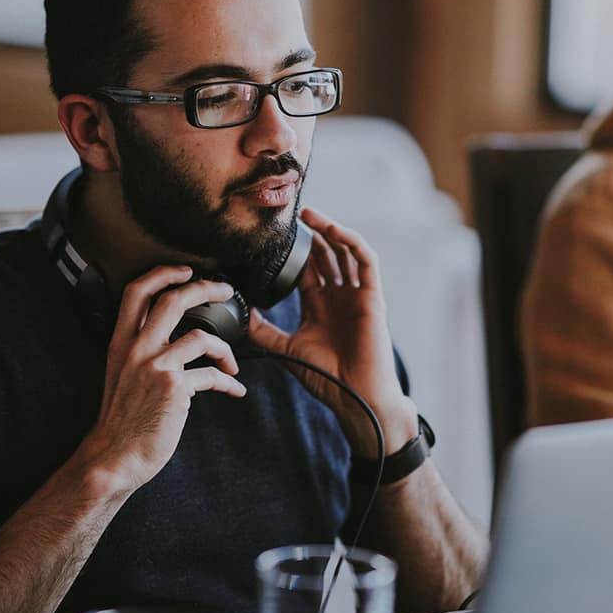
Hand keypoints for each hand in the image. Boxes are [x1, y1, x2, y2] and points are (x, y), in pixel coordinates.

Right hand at [81, 266, 245, 492]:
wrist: (114, 457)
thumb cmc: (121, 419)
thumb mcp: (121, 374)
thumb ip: (141, 351)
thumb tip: (175, 339)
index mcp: (121, 342)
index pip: (136, 292)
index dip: (162, 273)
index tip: (185, 270)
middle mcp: (137, 349)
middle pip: (173, 300)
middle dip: (205, 288)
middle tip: (225, 290)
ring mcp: (156, 366)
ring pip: (202, 337)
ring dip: (226, 349)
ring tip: (233, 363)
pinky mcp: (174, 388)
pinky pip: (212, 375)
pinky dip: (229, 382)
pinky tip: (235, 390)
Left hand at [248, 208, 416, 456]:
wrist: (355, 397)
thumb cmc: (327, 377)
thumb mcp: (286, 348)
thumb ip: (264, 330)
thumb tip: (240, 313)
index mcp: (319, 304)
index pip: (307, 267)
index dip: (295, 249)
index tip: (275, 234)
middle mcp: (338, 295)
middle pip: (326, 254)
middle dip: (311, 233)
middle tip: (292, 215)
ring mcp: (356, 294)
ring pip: (345, 251)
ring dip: (329, 230)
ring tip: (309, 215)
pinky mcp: (373, 296)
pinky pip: (366, 261)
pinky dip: (352, 242)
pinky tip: (334, 231)